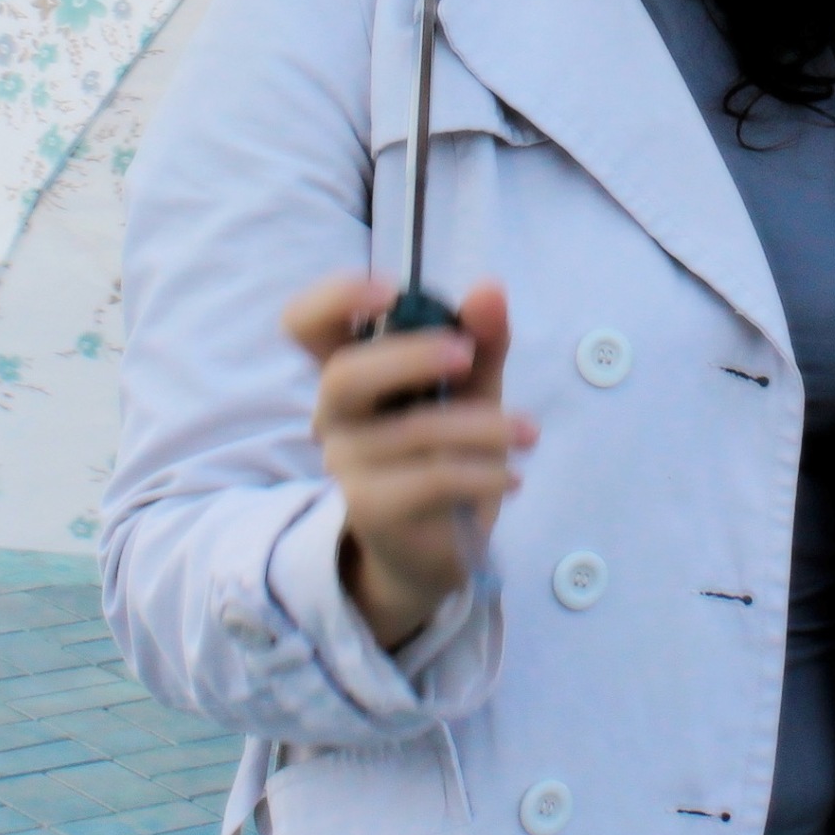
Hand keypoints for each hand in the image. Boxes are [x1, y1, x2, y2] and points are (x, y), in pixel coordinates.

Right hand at [283, 275, 533, 651]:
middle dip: (412, 357)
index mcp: (351, 364)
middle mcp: (335, 411)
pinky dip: (484, 472)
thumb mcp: (472, 386)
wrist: (438, 544)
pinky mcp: (371, 508)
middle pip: (343, 374)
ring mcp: (347, 462)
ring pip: (413, 431)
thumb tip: (489, 289)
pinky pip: (433, 478)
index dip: (335, 297)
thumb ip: (481, 338)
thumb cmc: (447, 447)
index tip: (390, 290)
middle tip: (468, 356)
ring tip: (528, 433)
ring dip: (484, 427)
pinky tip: (513, 476)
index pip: (305, 323)